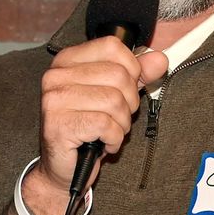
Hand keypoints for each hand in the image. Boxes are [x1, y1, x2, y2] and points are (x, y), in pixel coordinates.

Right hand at [25, 38, 166, 214]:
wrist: (65, 168)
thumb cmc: (88, 130)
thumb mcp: (114, 95)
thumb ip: (136, 75)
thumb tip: (159, 59)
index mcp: (67, 61)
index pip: (112, 46)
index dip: (130, 69)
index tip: (124, 90)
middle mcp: (56, 76)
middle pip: (118, 75)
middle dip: (128, 102)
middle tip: (116, 117)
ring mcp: (55, 100)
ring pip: (114, 101)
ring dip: (122, 123)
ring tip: (109, 131)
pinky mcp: (59, 125)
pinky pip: (106, 125)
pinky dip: (114, 138)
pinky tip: (104, 143)